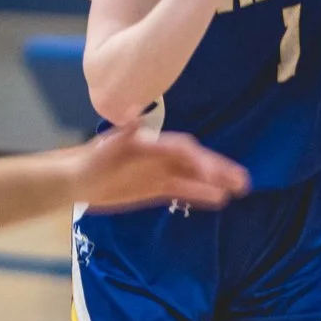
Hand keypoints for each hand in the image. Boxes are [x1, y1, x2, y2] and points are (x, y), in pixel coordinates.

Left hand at [72, 121, 248, 214]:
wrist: (77, 179)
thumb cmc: (91, 160)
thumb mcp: (105, 148)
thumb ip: (123, 135)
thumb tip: (135, 120)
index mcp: (152, 143)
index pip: (182, 149)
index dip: (200, 160)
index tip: (213, 173)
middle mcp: (161, 156)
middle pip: (195, 161)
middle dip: (219, 169)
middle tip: (243, 179)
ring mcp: (160, 172)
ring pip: (194, 177)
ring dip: (216, 182)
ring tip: (240, 189)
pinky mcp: (156, 188)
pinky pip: (183, 190)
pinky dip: (200, 194)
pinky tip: (219, 200)